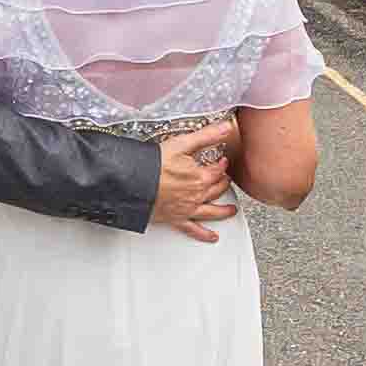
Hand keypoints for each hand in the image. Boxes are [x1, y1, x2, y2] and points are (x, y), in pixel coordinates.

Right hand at [152, 119, 240, 243]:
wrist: (134, 184)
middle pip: (217, 189)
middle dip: (223, 183)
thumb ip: (206, 136)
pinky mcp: (176, 219)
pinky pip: (193, 229)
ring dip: (223, 211)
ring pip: (212, 211)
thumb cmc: (154, 165)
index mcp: (200, 176)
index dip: (222, 164)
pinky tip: (212, 237)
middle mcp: (197, 195)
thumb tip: (224, 128)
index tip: (223, 162)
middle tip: (226, 180)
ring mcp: (188, 208)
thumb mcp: (182, 144)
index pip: (218, 170)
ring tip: (231, 210)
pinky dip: (204, 235)